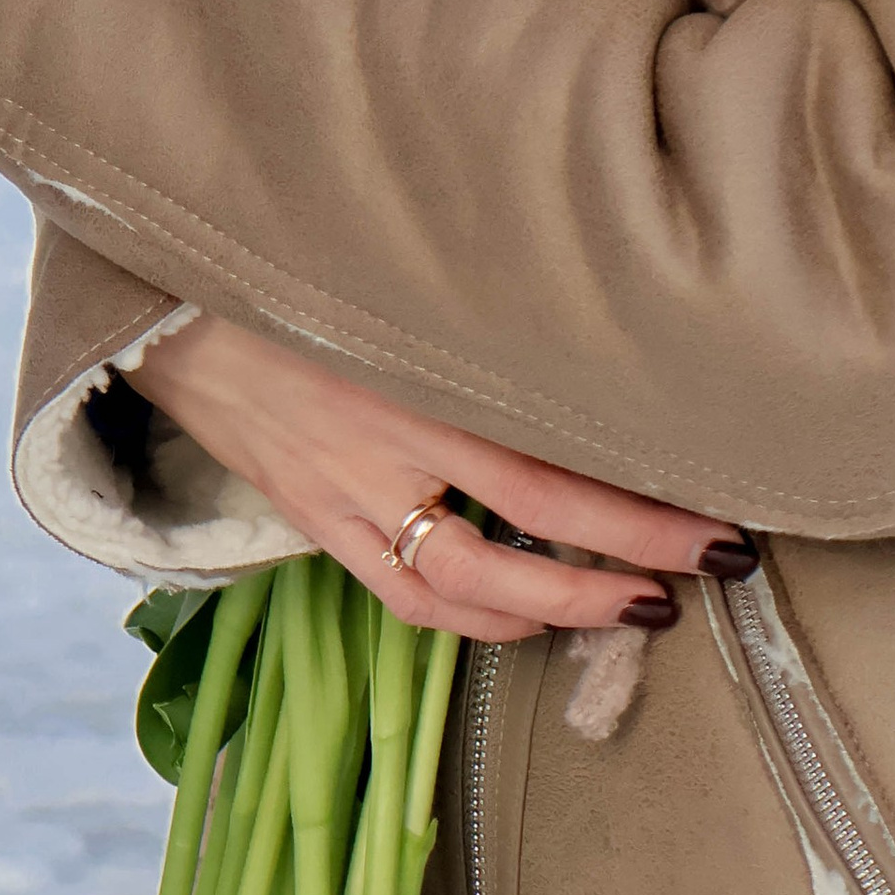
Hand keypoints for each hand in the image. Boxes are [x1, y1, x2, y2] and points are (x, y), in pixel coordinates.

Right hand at [125, 310, 754, 641]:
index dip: (638, 506)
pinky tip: (525, 619)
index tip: (717, 515)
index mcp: (422, 376)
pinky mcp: (317, 525)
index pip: (553, 460)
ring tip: (632, 607)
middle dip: (625, 560)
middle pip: (528, 524)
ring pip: (464, 584)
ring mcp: (349, 496)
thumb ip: (486, 311)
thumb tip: (598, 328)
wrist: (177, 306)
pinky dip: (472, 620)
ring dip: (557, 605)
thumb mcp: (401, 279)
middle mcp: (389, 445)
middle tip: (707, 568)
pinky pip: (403, 595)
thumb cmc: (305, 274)